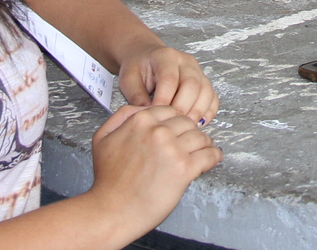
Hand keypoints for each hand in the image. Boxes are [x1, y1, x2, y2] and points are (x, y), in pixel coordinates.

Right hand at [88, 104, 220, 232]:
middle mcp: (158, 131)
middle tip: (188, 145)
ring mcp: (173, 149)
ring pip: (201, 137)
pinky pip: (210, 155)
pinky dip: (214, 156)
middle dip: (188, 134)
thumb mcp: (103, 138)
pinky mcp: (185, 168)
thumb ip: (122, 116)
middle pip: (187, 123)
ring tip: (201, 152)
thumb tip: (142, 107)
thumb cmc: (108, 180)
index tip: (178, 132)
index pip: (170, 111)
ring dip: (203, 145)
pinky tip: (212, 158)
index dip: (175, 123)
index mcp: (141, 121)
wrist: (112, 210)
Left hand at [116, 42, 217, 124]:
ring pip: (206, 91)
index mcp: (165, 56)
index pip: (169, 79)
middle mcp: (185, 61)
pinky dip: (208, 111)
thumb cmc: (138, 68)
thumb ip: (136, 96)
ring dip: (197, 111)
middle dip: (182, 108)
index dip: (164, 100)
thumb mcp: (129, 79)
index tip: (156, 116)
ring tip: (184, 126)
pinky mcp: (203, 81)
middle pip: (192, 84)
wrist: (146, 57)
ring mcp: (197, 70)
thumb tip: (149, 116)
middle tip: (171, 124)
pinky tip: (198, 123)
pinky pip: (212, 97)